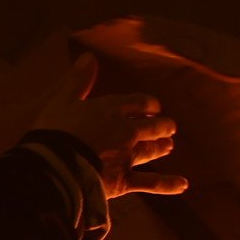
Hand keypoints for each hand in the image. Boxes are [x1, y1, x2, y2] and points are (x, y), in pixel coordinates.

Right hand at [28, 54, 188, 200]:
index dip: (149, 104)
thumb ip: (79, 79)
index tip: (152, 107)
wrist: (56, 167)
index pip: (139, 102)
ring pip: (152, 150)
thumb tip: (89, 56)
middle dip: (162, 125)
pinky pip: (152, 183)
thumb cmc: (56, 131)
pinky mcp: (125, 180)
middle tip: (169, 126)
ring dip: (162, 147)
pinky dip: (169, 184)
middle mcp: (126, 131)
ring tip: (169, 146)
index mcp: (112, 109)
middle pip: (153, 126)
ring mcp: (128, 156)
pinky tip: (183, 184)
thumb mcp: (63, 100)